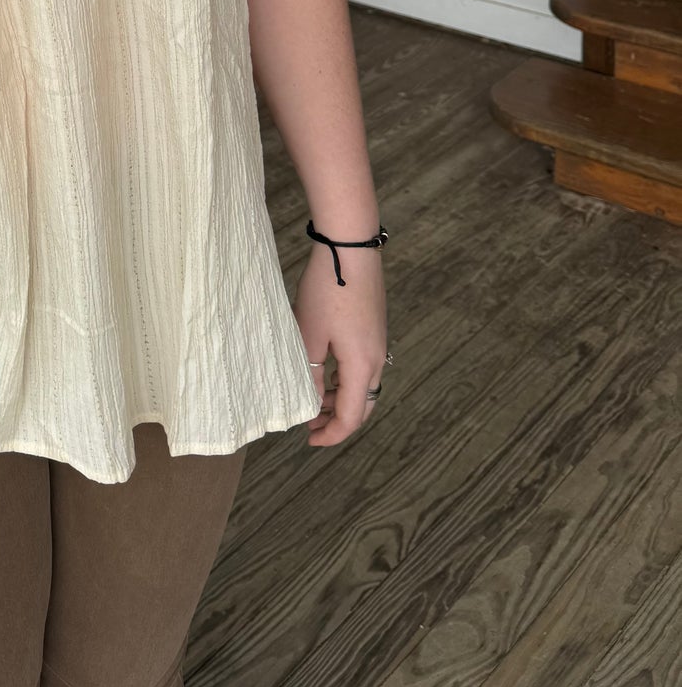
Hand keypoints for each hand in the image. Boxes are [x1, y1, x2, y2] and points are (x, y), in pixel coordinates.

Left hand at [294, 241, 388, 447]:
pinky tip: (325, 368)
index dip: (332, 434)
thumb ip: (309, 373)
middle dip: (338, 419)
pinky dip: (346, 377)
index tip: (310, 440)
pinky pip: (364, 365)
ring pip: (364, 384)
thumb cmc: (327, 289)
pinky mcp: (374, 327)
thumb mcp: (308, 334)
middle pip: (363, 405)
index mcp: (362, 365)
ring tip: (313, 397)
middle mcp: (376, 358)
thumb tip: (310, 403)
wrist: (350, 246)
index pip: (352, 416)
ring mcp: (378, 341)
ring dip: (341, 397)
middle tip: (311, 423)